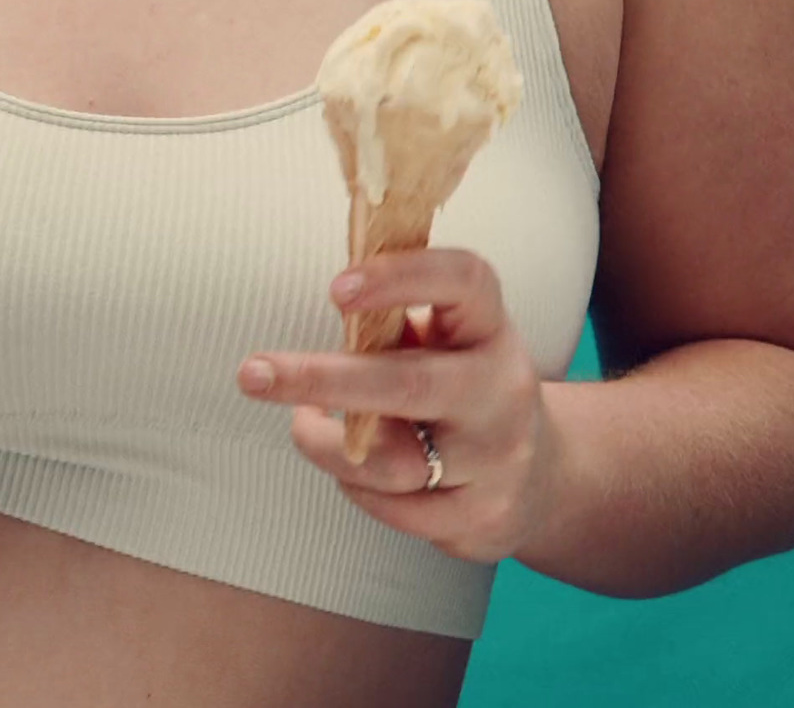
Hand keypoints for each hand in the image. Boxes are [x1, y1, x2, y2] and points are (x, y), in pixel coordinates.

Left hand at [235, 249, 561, 563]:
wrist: (541, 477)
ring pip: (390, 460)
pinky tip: (353, 472)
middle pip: (411, 382)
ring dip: (327, 445)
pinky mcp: (484, 516)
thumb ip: (392, 324)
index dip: (402, 277)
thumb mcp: (442, 343)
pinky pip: (395, 509)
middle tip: (252, 372)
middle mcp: (501, 390)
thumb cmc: (459, 390)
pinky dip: (357, 489)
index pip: (464, 283)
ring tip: (304, 424)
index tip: (335, 287)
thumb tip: (329, 300)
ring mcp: (498, 458)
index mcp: (489, 329)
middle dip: (323, 377)